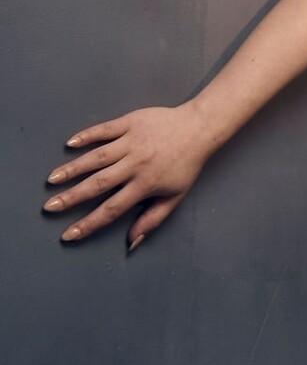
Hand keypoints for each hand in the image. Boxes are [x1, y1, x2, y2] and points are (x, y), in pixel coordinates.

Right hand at [42, 100, 215, 250]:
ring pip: (97, 157)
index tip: (69, 234)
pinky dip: (87, 136)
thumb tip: (133, 242)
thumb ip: (153, 219)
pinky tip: (70, 144)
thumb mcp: (175, 196)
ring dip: (73, 168)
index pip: (112, 209)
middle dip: (72, 198)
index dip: (90, 223)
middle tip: (50, 207)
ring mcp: (131, 142)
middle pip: (99, 184)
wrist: (199, 129)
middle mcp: (136, 164)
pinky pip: (104, 130)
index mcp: (146, 185)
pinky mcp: (130, 122)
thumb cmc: (186, 165)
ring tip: (52, 179)